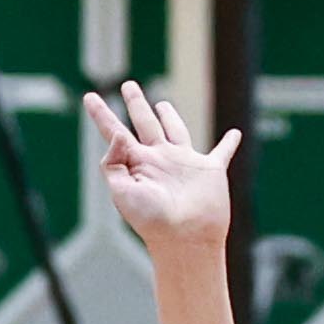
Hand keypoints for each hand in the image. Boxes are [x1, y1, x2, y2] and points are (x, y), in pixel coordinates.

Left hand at [88, 79, 237, 248]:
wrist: (185, 238)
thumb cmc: (152, 220)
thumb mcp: (121, 190)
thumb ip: (114, 160)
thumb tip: (118, 134)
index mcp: (136, 163)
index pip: (115, 132)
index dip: (101, 114)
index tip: (89, 97)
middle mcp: (158, 159)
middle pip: (144, 123)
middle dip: (136, 103)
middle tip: (128, 85)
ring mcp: (184, 163)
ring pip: (176, 131)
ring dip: (170, 116)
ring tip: (162, 104)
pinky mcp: (210, 170)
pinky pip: (222, 152)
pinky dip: (229, 143)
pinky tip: (235, 134)